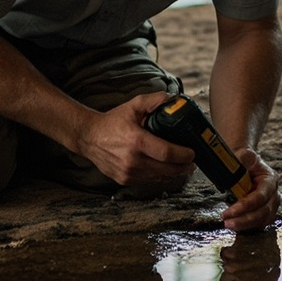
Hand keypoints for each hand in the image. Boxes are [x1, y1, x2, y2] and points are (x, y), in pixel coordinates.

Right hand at [74, 92, 195, 186]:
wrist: (89, 137)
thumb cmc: (113, 122)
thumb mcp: (133, 105)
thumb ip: (154, 100)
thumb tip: (173, 100)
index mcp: (137, 141)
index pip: (167, 153)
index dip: (184, 155)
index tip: (192, 153)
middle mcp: (133, 160)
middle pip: (167, 170)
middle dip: (183, 167)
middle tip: (191, 161)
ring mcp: (128, 173)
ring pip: (160, 178)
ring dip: (173, 173)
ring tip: (181, 165)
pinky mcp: (124, 180)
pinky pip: (149, 181)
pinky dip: (159, 175)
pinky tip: (164, 168)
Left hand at [220, 147, 279, 231]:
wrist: (245, 165)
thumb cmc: (244, 160)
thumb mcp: (243, 155)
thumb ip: (244, 156)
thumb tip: (245, 157)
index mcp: (270, 180)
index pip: (261, 196)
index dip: (246, 205)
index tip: (230, 211)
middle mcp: (274, 194)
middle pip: (263, 212)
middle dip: (245, 219)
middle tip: (227, 222)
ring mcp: (271, 205)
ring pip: (262, 220)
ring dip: (245, 225)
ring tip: (228, 224)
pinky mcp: (264, 213)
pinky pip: (258, 224)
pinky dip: (247, 227)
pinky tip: (234, 225)